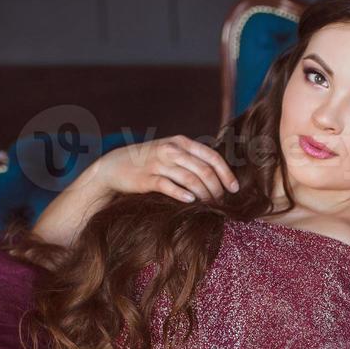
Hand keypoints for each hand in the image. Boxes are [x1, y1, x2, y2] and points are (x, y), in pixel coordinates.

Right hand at [98, 134, 239, 203]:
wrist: (115, 166)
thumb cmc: (149, 162)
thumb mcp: (171, 153)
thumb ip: (192, 159)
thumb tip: (219, 175)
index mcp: (181, 142)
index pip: (212, 157)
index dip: (226, 174)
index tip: (234, 189)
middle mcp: (172, 150)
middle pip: (204, 170)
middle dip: (217, 189)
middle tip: (221, 203)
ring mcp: (159, 163)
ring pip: (190, 179)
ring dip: (204, 195)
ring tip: (210, 206)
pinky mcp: (147, 178)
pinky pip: (169, 186)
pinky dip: (183, 195)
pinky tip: (191, 202)